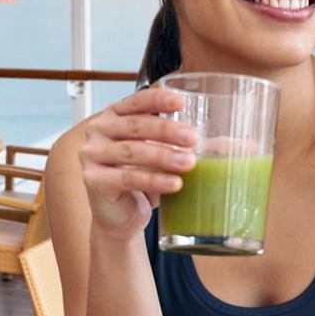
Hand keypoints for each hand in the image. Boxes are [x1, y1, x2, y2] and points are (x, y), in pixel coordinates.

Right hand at [78, 87, 196, 240]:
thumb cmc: (141, 179)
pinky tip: (174, 183)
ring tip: (189, 163)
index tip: (181, 102)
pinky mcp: (93, 180)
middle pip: (135, 126)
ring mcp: (92, 154)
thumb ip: (180, 144)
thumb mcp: (159, 154)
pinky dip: (153, 180)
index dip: (158, 99)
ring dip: (163, 156)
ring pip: (131, 151)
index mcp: (114, 115)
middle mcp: (99, 130)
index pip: (136, 101)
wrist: (120, 216)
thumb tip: (223, 143)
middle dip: (166, 130)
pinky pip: (126, 177)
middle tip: (192, 138)